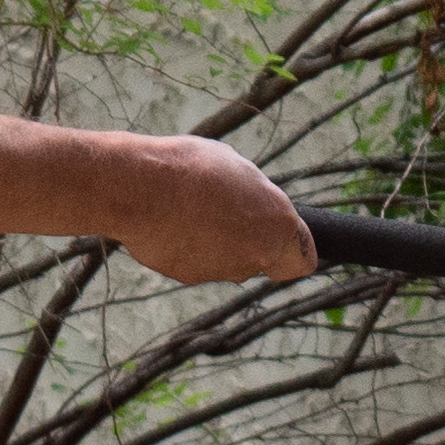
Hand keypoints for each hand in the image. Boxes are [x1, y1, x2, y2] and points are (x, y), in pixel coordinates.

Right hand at [113, 137, 316, 284]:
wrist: (142, 187)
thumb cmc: (194, 168)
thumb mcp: (238, 168)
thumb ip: (255, 196)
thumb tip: (254, 202)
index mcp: (278, 227)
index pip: (301, 262)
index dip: (293, 250)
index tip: (280, 238)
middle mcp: (255, 256)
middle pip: (259, 257)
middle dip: (246, 238)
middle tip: (222, 207)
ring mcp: (221, 271)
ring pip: (226, 260)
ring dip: (215, 241)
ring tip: (189, 208)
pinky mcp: (188, 276)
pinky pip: (195, 261)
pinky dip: (186, 247)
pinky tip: (170, 221)